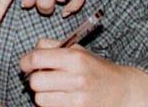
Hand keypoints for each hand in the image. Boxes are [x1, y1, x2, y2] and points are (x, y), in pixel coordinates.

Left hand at [19, 40, 147, 106]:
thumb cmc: (95, 68)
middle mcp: (76, 78)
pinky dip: (51, 104)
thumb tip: (31, 53)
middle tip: (40, 77)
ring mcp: (78, 98)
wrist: (122, 90)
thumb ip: (53, 46)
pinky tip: (60, 98)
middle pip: (35, 81)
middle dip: (34, 79)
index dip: (26, 62)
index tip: (26, 64)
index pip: (37, 59)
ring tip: (52, 89)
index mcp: (75, 58)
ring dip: (42, 94)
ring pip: (40, 98)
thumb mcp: (78, 50)